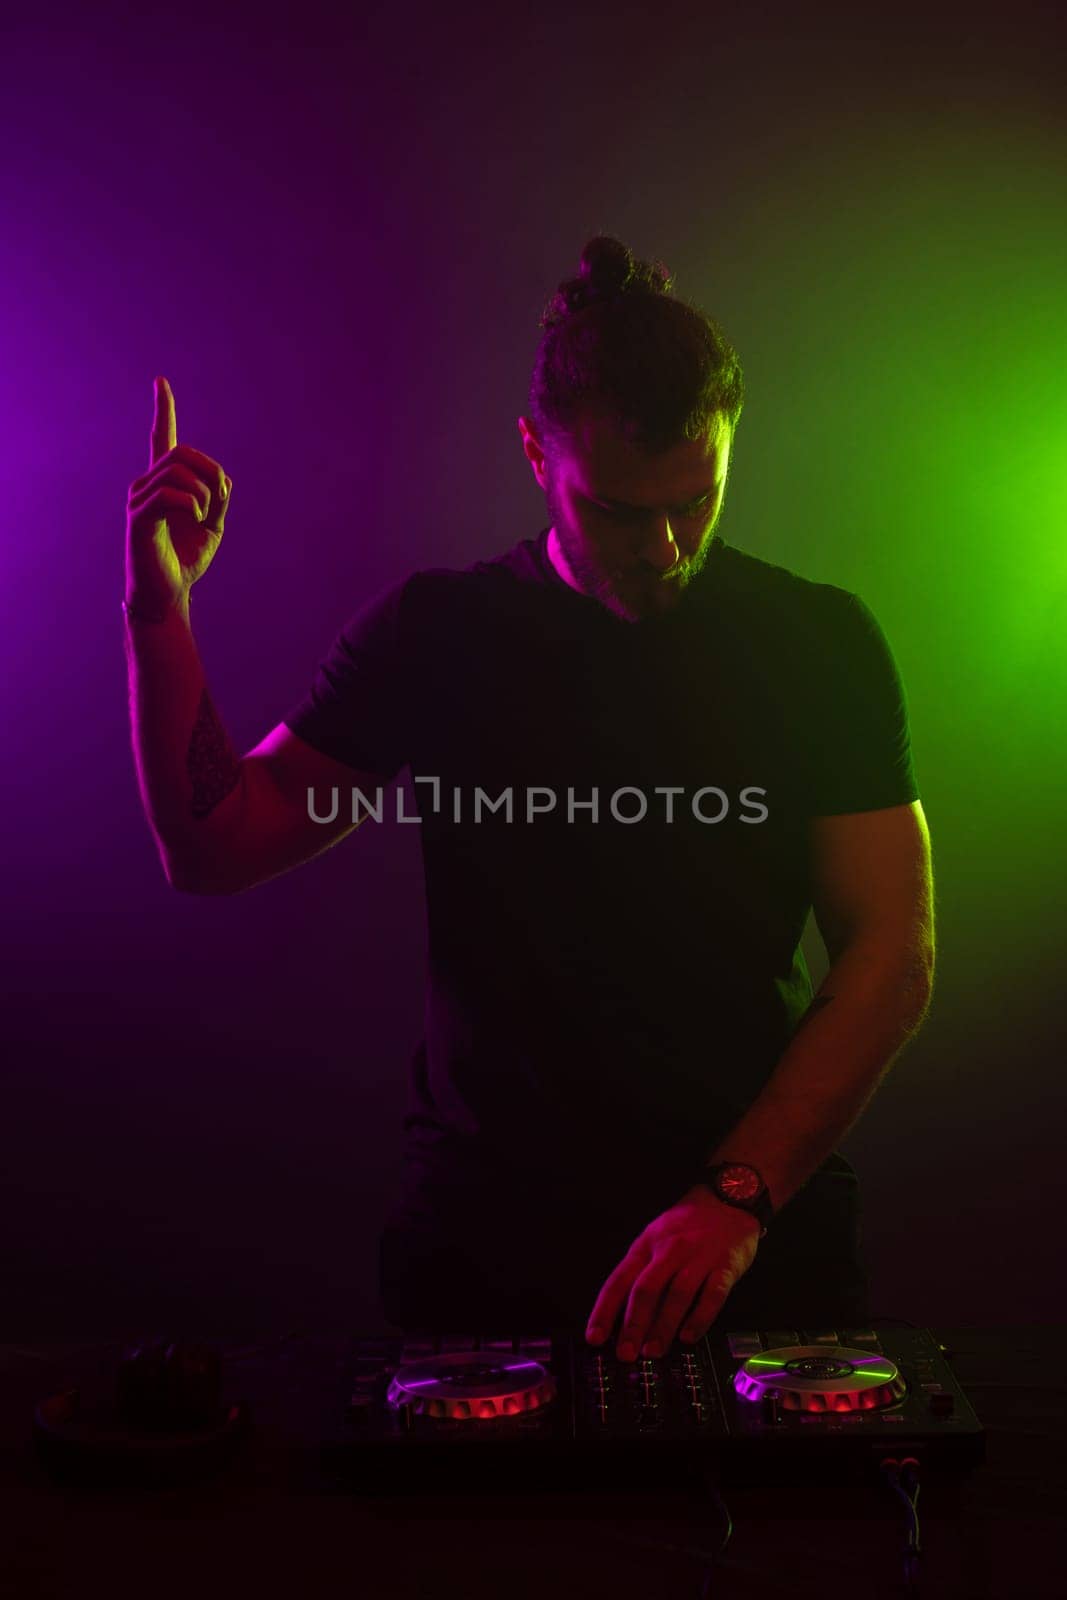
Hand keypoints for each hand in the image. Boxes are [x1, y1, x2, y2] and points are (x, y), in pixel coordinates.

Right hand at [125, 376, 232, 617]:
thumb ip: (219, 498)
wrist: (168, 593)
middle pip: (182, 453)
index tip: (160, 382)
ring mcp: (139, 498)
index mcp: (164, 483)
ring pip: (177, 471)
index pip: (161, 439)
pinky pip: (169, 494)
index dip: (163, 411)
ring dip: (203, 491)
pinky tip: (195, 518)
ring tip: (204, 515)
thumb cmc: (186, 560)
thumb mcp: (213, 526)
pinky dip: (191, 503)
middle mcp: (146, 484)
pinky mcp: (138, 516)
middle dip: (211, 470)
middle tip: (220, 498)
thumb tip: (222, 478)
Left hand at [585, 1186, 760, 1359]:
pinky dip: (699, 1317)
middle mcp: (669, 1250)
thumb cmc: (686, 1226)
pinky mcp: (725, 1265)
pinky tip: (689, 1336)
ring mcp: (698, 1257)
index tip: (595, 1338)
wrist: (728, 1201)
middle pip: (646, 1289)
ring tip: (654, 1351)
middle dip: (633, 1324)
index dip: (605, 1310)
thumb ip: (642, 1272)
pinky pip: (712, 1294)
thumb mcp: (656, 1239)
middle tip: (626, 1354)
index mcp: (646, 1245)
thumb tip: (624, 1317)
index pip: (619, 1280)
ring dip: (663, 1326)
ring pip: (677, 1294)